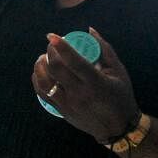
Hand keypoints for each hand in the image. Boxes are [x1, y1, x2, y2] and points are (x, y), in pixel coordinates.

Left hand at [31, 27, 138, 142]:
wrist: (119, 128)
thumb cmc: (121, 96)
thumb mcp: (119, 71)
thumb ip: (104, 49)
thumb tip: (89, 30)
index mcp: (96, 82)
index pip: (74, 61)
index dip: (61, 46)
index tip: (51, 36)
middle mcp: (80, 94)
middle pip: (55, 69)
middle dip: (49, 53)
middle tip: (52, 46)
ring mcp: (69, 104)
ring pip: (44, 82)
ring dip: (39, 66)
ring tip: (43, 58)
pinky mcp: (62, 112)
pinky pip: (42, 94)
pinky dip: (37, 80)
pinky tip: (39, 72)